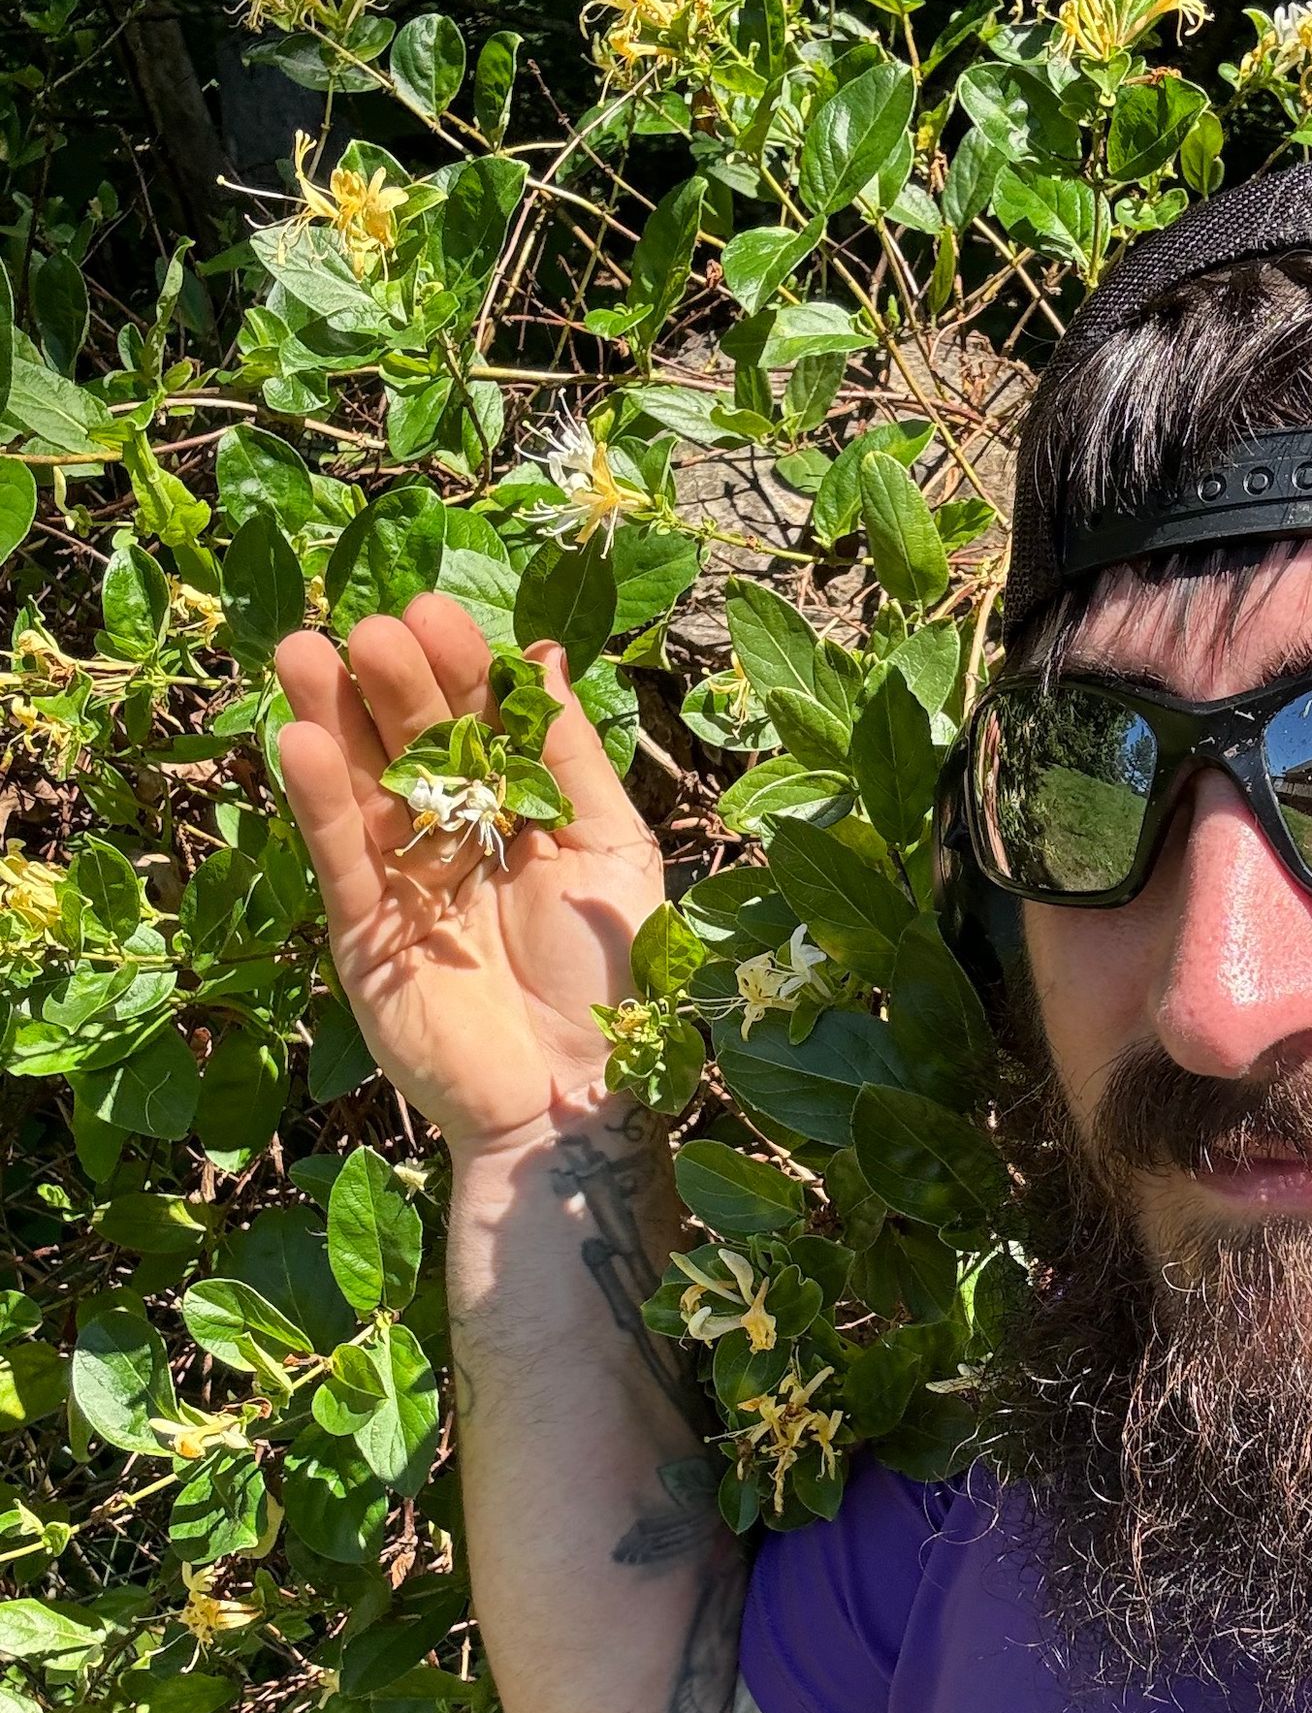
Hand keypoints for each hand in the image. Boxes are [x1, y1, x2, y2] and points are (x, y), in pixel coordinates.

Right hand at [277, 595, 664, 1155]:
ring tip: (300, 650)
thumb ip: (571, 760)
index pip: (481, 724)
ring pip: (360, 788)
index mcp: (520, 815)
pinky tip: (296, 738)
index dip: (458, 671)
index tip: (433, 612)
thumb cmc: (610, 981)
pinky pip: (336, 857)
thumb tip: (545, 657)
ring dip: (330, 719)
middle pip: (415, 745)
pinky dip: (316, 800)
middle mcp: (457, 838)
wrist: (573, 1100)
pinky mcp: (362, 933)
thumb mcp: (612, 854)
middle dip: (393, 684)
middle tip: (372, 628)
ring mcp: (404, 883)